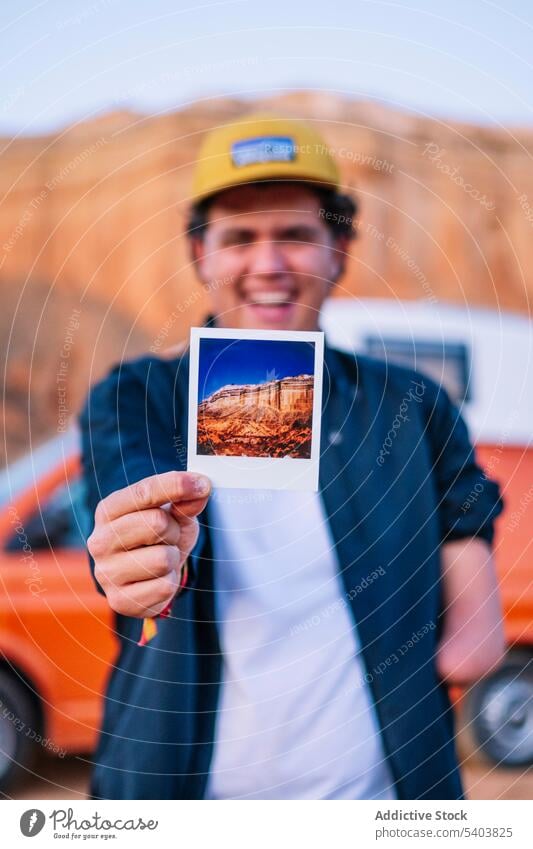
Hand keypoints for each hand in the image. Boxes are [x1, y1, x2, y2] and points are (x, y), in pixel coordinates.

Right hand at [87, 471, 210, 617]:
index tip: (203, 484)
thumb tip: (200, 488)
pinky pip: (164, 587)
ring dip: (172, 558)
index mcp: (108, 511)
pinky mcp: (120, 600)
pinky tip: (158, 579)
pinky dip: (170, 582)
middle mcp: (100, 541)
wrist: (147, 576)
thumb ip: (184, 500)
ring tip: (161, 558)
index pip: (144, 492)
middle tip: (168, 536)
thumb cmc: (157, 538)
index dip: (176, 485)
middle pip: (156, 523)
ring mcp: (106, 573)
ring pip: (163, 558)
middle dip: (173, 530)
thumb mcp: (172, 513)